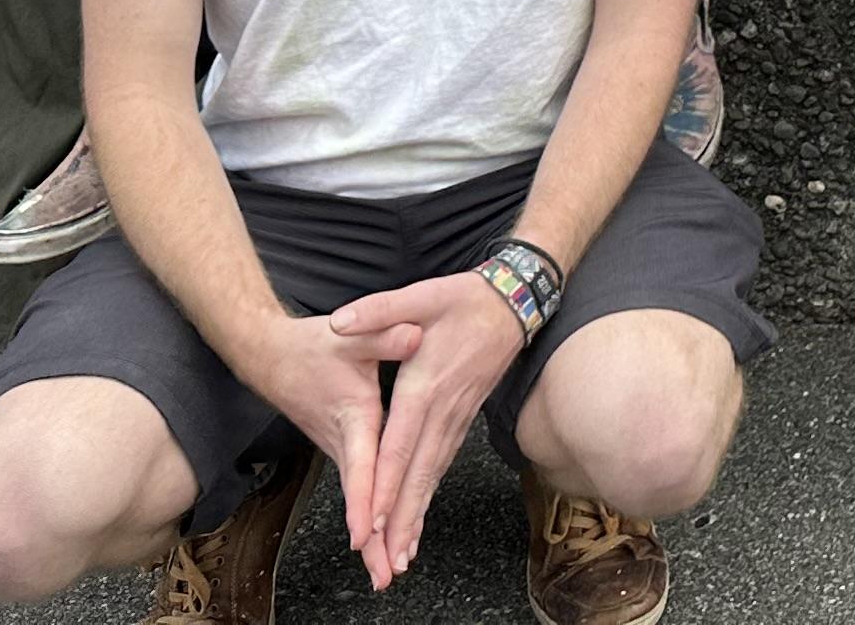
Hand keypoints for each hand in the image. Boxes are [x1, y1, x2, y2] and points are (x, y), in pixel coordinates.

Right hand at [232, 305, 420, 585]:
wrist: (270, 357)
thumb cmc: (312, 347)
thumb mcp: (351, 333)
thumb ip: (385, 333)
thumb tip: (416, 334)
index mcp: (352, 416)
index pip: (360, 465)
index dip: (364, 500)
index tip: (367, 535)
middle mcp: (343, 441)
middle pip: (361, 497)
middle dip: (372, 540)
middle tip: (385, 577)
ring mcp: (340, 449)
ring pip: (360, 498)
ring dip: (373, 537)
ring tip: (386, 574)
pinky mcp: (342, 449)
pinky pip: (360, 488)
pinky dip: (371, 517)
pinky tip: (381, 542)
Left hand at [315, 270, 529, 585]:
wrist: (516, 301)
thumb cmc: (466, 299)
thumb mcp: (421, 295)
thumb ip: (378, 310)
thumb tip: (337, 322)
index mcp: (426, 384)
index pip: (402, 442)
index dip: (388, 482)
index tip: (375, 518)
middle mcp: (443, 409)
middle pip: (419, 473)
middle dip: (402, 519)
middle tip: (387, 560)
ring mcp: (457, 417)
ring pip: (433, 475)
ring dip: (417, 516)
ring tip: (401, 555)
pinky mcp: (463, 419)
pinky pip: (443, 465)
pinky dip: (430, 495)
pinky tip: (421, 517)